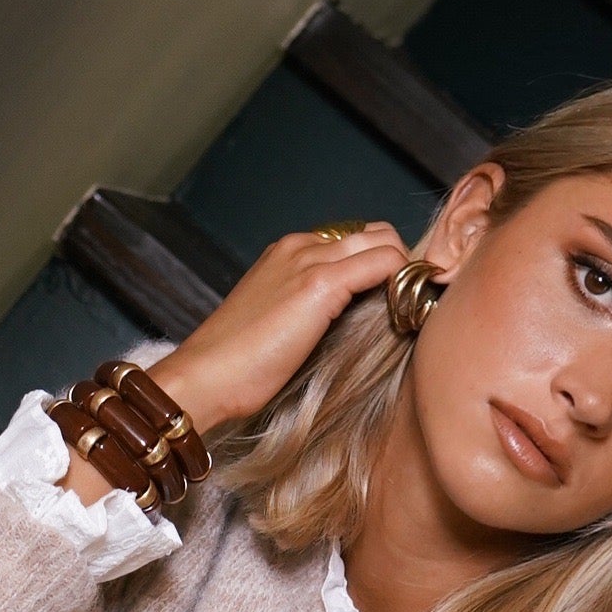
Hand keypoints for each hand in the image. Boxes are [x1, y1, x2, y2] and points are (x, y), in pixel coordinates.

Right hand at [155, 220, 410, 439]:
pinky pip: (385, 262)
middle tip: (407, 306)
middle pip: (374, 233)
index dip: (377, 266)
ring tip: (407, 312)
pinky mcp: (321, 284)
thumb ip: (312, 309)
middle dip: (398, 264)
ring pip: (384, 241)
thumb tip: (354, 318)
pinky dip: (404, 282)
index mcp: (286, 253)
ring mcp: (309, 261)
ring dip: (404, 272)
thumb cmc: (234, 366)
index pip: (352, 240)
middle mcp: (299, 246)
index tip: (389, 301)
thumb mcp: (278, 323)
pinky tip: (403, 314)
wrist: (203, 378)